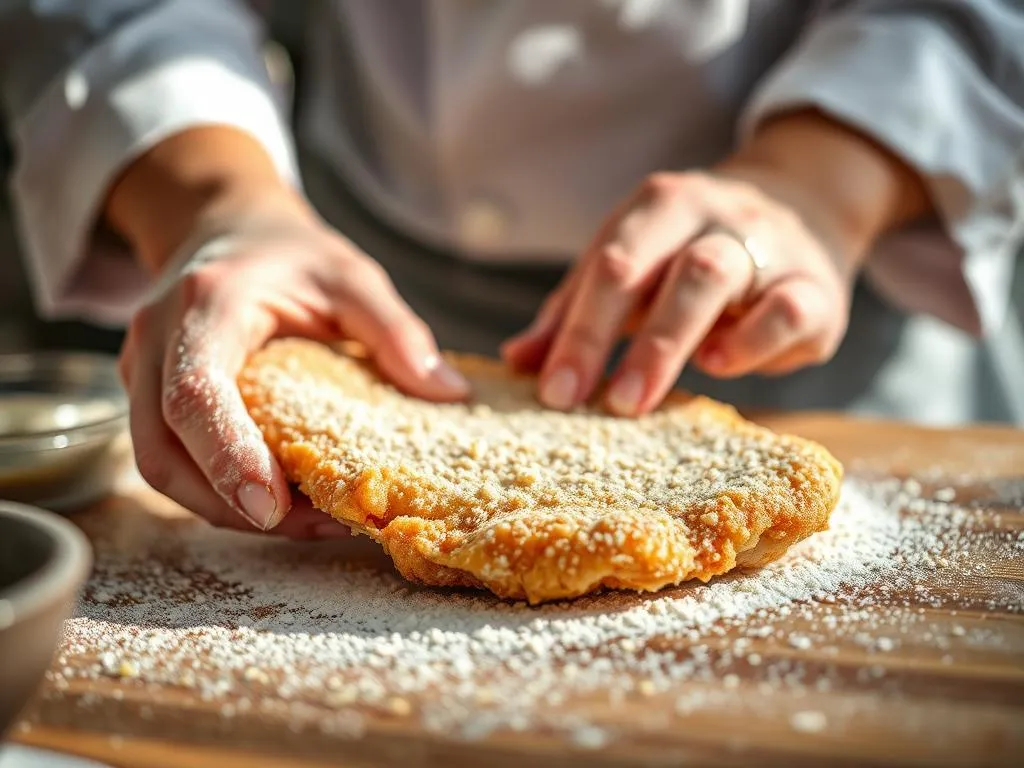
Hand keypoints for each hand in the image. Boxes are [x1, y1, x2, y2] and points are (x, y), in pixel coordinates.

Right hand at [117, 189, 468, 535]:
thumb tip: (448, 394)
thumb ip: (395, 330)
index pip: (196, 393)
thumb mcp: (351, 275)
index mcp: (207, 304)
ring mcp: (141, 371)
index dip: (228, 457)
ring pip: (161, 467)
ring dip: (224, 509)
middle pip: (164, 450)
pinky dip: (219, 491)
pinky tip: (281, 500)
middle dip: (229, 505)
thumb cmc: (289, 252)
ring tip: (308, 520)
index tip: (271, 509)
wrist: (225, 226)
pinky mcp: (149, 396)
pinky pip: (173, 459)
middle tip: (311, 527)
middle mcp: (156, 341)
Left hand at [503, 110, 928, 415]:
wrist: (809, 206)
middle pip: (646, 266)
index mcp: (659, 205)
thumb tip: (517, 361)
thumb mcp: (639, 266)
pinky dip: (751, 340)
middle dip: (603, 334)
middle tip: (577, 401)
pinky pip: (787, 309)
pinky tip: (718, 365)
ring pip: (710, 277)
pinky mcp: (818, 287)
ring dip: (665, 341)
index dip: (572, 329)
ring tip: (633, 397)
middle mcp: (710, 213)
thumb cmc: (699, 252)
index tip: (550, 390)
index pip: (604, 264)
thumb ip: (578, 309)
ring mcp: (768, 244)